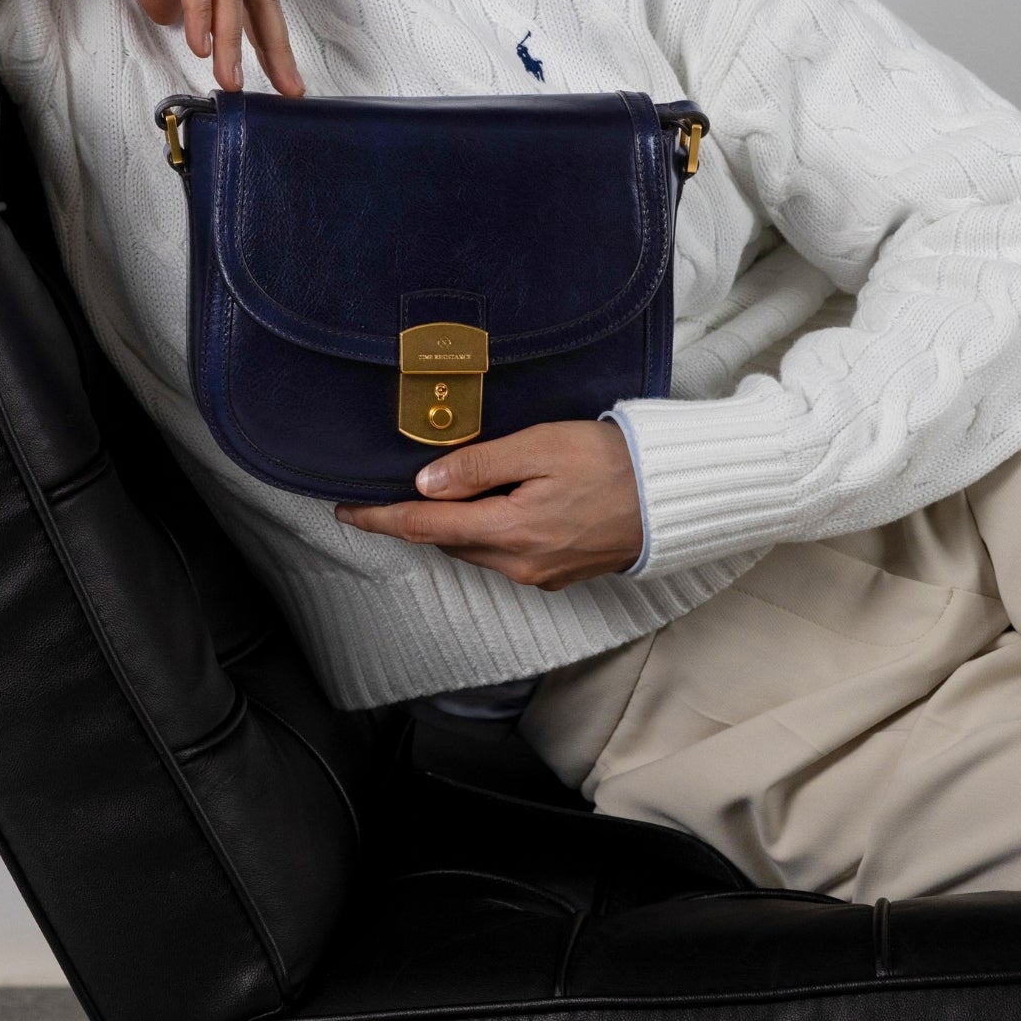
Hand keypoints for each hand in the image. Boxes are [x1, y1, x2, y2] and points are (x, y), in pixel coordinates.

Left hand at [334, 421, 642, 589]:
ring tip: (448, 491)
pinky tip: (498, 504)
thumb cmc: (613, 462)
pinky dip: (488, 532)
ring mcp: (541, 573)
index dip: (380, 518)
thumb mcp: (541, 446)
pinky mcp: (558, 574)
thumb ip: (480, 465)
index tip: (345, 511)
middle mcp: (520, 563)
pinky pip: (505, 555)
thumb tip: (426, 483)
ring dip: (456, 525)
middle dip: (419, 518)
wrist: (674, 496)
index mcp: (511, 531)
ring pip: (476, 549)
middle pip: (448, 541)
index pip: (425, 527)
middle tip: (393, 488)